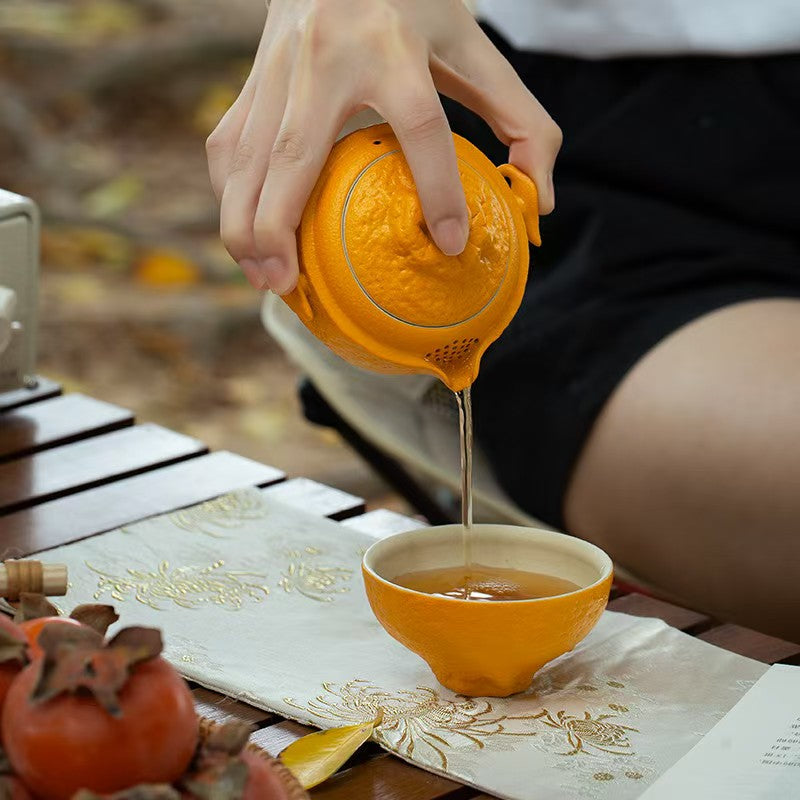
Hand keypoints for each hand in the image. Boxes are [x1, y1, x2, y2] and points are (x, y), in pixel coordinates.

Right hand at [207, 0, 561, 293]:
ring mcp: (280, 64)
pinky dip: (231, 194)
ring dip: (244, 223)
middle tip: (288, 287)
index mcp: (394, 45)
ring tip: (262, 277)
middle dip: (280, 229)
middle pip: (293, 155)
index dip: (439, 190)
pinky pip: (231, 142)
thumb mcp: (475, 47)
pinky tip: (244, 231)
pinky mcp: (253, 72)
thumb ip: (520, 118)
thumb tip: (537, 200)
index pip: (421, 126)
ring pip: (247, 155)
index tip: (450, 245)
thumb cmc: (415, 1)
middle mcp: (328, 56)